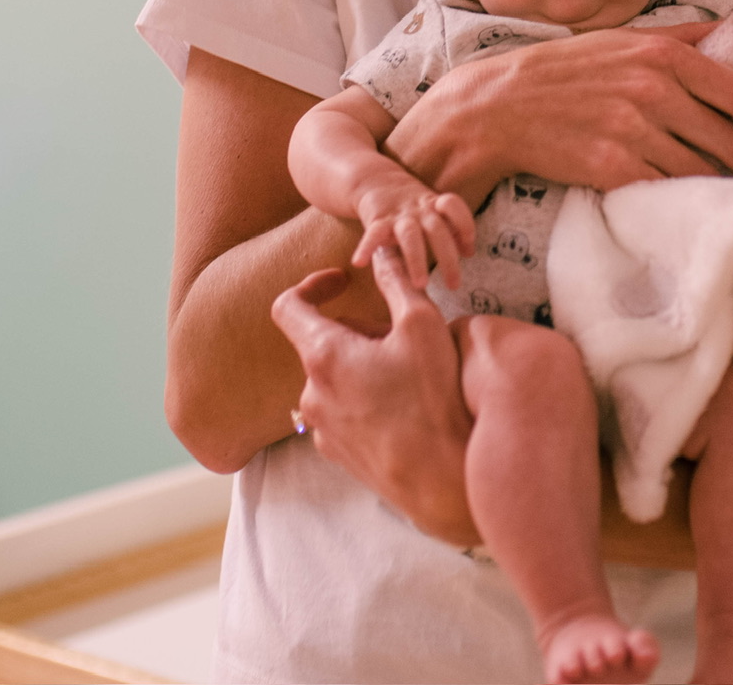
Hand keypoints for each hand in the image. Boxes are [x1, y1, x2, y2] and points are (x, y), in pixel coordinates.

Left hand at [269, 249, 478, 544]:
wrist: (444, 480)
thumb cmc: (435, 399)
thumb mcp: (423, 325)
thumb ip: (396, 282)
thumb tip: (381, 251)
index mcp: (323, 355)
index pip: (288, 305)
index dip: (312, 284)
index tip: (341, 281)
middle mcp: (311, 393)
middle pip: (322, 342)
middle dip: (358, 330)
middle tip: (403, 336)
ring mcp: (321, 428)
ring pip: (334, 378)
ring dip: (362, 365)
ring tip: (408, 374)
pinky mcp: (337, 454)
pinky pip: (342, 411)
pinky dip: (364, 398)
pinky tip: (403, 407)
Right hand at [353, 181, 475, 288]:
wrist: (377, 182)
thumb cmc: (413, 206)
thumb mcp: (434, 212)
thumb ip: (452, 230)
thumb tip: (470, 252)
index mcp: (435, 205)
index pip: (453, 205)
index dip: (464, 224)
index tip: (469, 250)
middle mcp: (419, 209)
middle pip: (437, 229)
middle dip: (447, 258)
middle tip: (454, 285)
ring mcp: (398, 215)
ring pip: (410, 235)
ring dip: (416, 259)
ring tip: (421, 285)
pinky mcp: (377, 220)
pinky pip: (372, 234)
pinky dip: (366, 247)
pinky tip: (359, 262)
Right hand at [384, 20, 732, 205]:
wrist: (498, 107)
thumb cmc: (564, 72)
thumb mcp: (621, 38)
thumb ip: (678, 35)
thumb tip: (727, 27)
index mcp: (665, 54)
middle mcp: (656, 88)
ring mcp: (635, 128)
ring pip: (706, 170)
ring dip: (723, 187)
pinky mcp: (613, 166)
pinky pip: (668, 189)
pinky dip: (683, 200)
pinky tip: (687, 204)